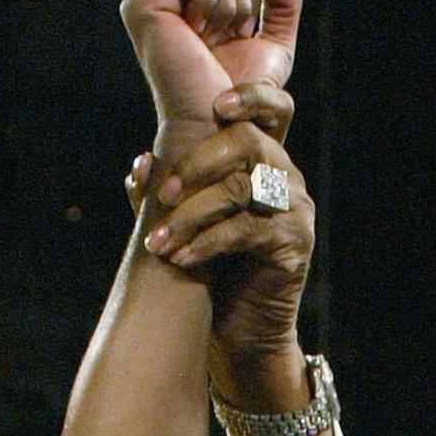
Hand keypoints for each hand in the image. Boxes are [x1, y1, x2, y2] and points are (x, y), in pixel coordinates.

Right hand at [120, 0, 300, 146]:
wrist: (217, 127)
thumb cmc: (241, 97)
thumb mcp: (273, 42)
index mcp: (189, 0)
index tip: (232, 37)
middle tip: (220, 40)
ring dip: (225, 4)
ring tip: (208, 40)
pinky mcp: (142, 3)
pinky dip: (208, 2)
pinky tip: (194, 35)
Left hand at [144, 122, 316, 400]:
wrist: (237, 340)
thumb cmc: (209, 278)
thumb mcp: (183, 226)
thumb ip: (165, 193)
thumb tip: (140, 163)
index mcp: (264, 163)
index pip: (273, 110)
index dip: (250, 96)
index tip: (215, 105)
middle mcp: (286, 179)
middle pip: (249, 142)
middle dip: (197, 163)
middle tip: (163, 194)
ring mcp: (295, 211)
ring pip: (241, 188)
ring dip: (192, 214)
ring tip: (159, 242)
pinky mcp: (293, 246)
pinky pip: (246, 231)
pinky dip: (207, 243)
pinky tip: (180, 259)